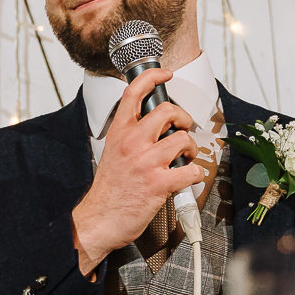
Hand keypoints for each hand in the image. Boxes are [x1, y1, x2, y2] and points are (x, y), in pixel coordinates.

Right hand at [71, 68, 206, 274]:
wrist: (99, 220)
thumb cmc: (108, 190)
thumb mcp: (111, 153)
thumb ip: (130, 136)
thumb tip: (155, 128)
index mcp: (119, 133)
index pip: (134, 93)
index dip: (153, 77)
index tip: (165, 74)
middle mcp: (132, 143)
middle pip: (168, 110)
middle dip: (183, 119)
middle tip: (182, 130)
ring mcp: (146, 162)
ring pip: (184, 139)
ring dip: (192, 149)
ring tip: (186, 158)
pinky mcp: (159, 184)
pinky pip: (191, 171)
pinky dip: (195, 175)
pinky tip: (187, 179)